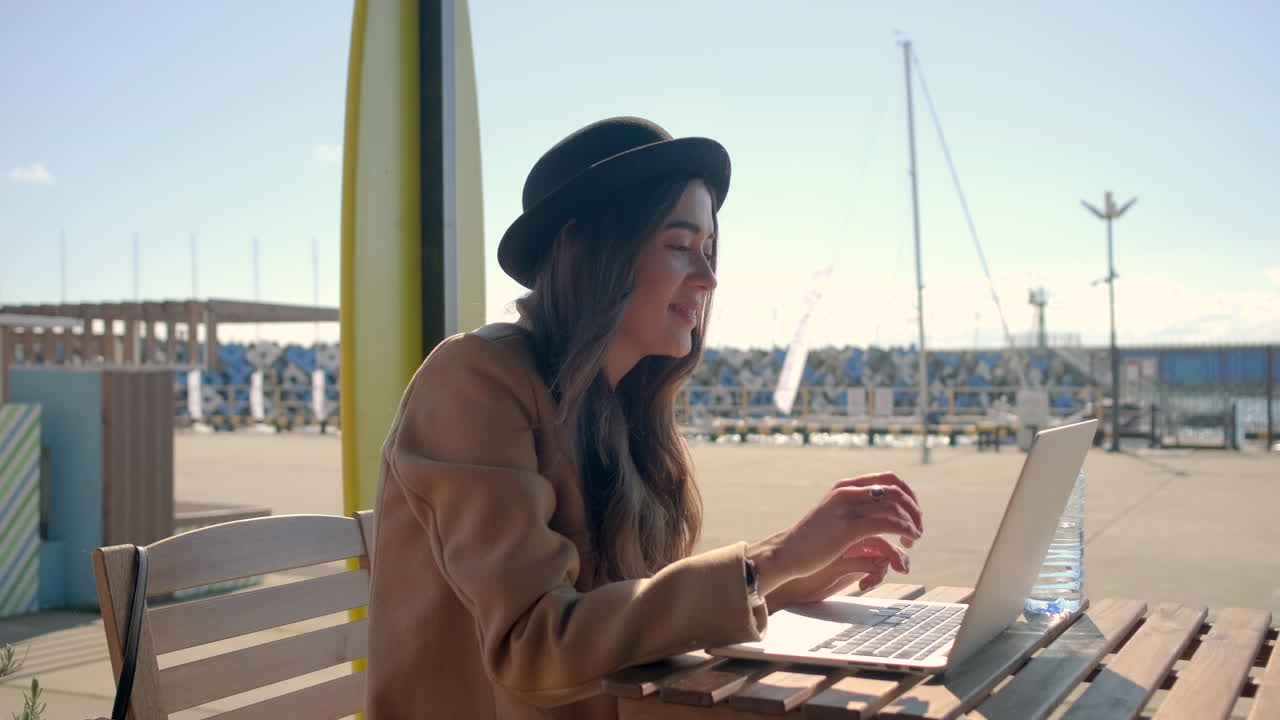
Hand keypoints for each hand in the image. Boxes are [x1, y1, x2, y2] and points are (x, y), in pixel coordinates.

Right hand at [746, 472, 922, 598]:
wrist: (786, 554)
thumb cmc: (811, 542)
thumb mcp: (833, 517)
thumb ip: (854, 511)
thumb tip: (879, 514)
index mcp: (845, 487)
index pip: (889, 478)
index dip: (909, 494)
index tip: (914, 513)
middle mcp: (847, 492)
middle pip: (897, 490)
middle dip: (914, 509)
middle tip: (918, 528)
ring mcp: (847, 508)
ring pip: (895, 506)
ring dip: (912, 522)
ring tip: (914, 539)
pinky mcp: (849, 528)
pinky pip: (888, 523)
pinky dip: (904, 530)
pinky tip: (907, 541)